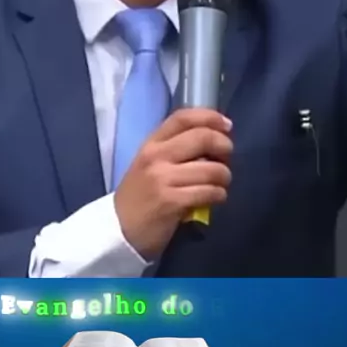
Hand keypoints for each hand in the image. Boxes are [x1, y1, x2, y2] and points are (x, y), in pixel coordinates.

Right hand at [114, 109, 232, 260]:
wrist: (120, 230)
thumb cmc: (140, 195)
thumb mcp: (149, 164)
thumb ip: (174, 149)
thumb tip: (212, 142)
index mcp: (151, 144)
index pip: (182, 118)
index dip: (209, 117)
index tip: (226, 125)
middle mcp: (156, 156)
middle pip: (202, 138)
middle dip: (224, 146)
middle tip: (226, 158)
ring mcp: (163, 179)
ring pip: (211, 169)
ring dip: (224, 177)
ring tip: (220, 184)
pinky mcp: (171, 202)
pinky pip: (208, 192)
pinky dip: (219, 195)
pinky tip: (215, 198)